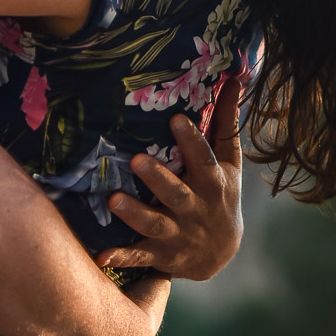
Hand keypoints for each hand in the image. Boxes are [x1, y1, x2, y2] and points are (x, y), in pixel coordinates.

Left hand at [95, 78, 243, 280]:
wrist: (222, 253)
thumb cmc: (221, 194)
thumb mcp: (229, 162)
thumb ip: (226, 122)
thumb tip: (234, 79)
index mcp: (213, 183)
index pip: (204, 160)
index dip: (191, 140)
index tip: (176, 118)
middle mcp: (195, 208)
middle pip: (176, 193)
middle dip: (157, 178)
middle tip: (136, 159)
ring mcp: (177, 233)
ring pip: (155, 224)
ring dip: (134, 214)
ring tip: (112, 200)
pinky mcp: (160, 254)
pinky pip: (139, 257)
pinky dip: (121, 257)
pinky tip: (101, 255)